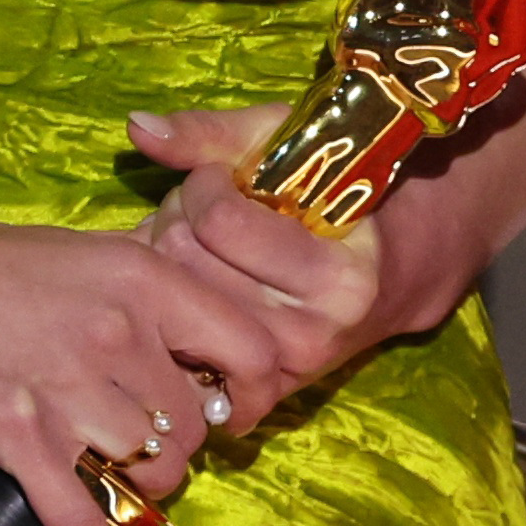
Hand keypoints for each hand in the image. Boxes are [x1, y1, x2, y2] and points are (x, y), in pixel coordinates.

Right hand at [0, 211, 318, 525]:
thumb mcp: (86, 256)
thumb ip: (149, 299)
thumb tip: (202, 358)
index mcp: (145, 277)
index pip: (251, 351)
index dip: (249, 391)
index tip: (225, 409)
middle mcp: (116, 331)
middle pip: (193, 426)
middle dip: (177, 448)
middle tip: (145, 448)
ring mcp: (63, 385)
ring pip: (147, 470)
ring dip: (137, 487)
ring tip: (114, 479)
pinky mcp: (9, 432)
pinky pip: (76, 513)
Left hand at [126, 98, 419, 371]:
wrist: (388, 277)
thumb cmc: (335, 198)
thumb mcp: (288, 150)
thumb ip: (211, 136)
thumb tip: (137, 127)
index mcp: (338, 277)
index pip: (220, 221)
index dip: (204, 183)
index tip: (220, 177)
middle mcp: (313, 334)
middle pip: (185, 262)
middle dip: (177, 221)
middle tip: (201, 212)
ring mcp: (282, 372)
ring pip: (171, 301)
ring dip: (167, 262)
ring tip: (196, 245)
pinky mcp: (257, 398)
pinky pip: (178, 355)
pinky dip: (170, 316)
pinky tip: (188, 293)